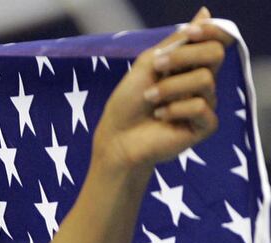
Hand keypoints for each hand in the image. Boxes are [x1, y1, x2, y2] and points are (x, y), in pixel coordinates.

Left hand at [93, 7, 232, 172]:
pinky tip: (160, 117)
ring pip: (204, 80)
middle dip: (184, 56)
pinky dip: (175, 109)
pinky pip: (201, 107)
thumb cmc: (128, 103)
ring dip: (170, 87)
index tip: (189, 33)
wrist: (117, 138)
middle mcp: (201, 82)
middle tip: (156, 66)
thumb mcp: (148, 64)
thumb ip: (176, 42)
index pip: (216, 41)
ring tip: (150, 99)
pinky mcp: (204, 126)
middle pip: (215, 54)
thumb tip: (204, 13)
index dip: (210, 31)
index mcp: (190, 65)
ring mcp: (205, 104)